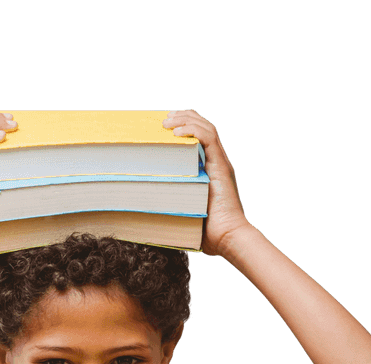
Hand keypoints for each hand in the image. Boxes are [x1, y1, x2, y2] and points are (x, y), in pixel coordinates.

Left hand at [162, 110, 250, 256]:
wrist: (228, 239)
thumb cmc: (206, 232)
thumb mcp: (182, 210)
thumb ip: (168, 202)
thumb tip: (142, 205)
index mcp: (210, 170)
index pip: (200, 138)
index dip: (184, 127)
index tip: (164, 127)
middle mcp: (217, 163)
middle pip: (203, 128)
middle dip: (184, 118)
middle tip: (164, 119)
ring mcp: (220, 164)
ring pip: (206, 129)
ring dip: (186, 120)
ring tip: (167, 121)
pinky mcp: (221, 168)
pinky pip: (209, 139)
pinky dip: (193, 131)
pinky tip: (177, 132)